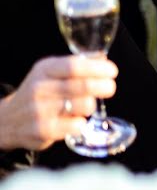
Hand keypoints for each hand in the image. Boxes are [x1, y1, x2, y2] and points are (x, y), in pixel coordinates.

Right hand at [0, 56, 117, 150]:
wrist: (7, 120)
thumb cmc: (38, 93)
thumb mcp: (50, 73)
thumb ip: (74, 66)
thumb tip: (102, 59)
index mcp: (44, 70)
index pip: (75, 66)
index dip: (98, 68)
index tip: (112, 71)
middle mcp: (40, 88)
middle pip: (83, 86)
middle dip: (104, 86)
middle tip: (110, 88)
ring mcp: (40, 110)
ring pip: (84, 106)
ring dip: (91, 106)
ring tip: (85, 105)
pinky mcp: (43, 130)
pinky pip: (77, 125)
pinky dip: (82, 123)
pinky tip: (75, 120)